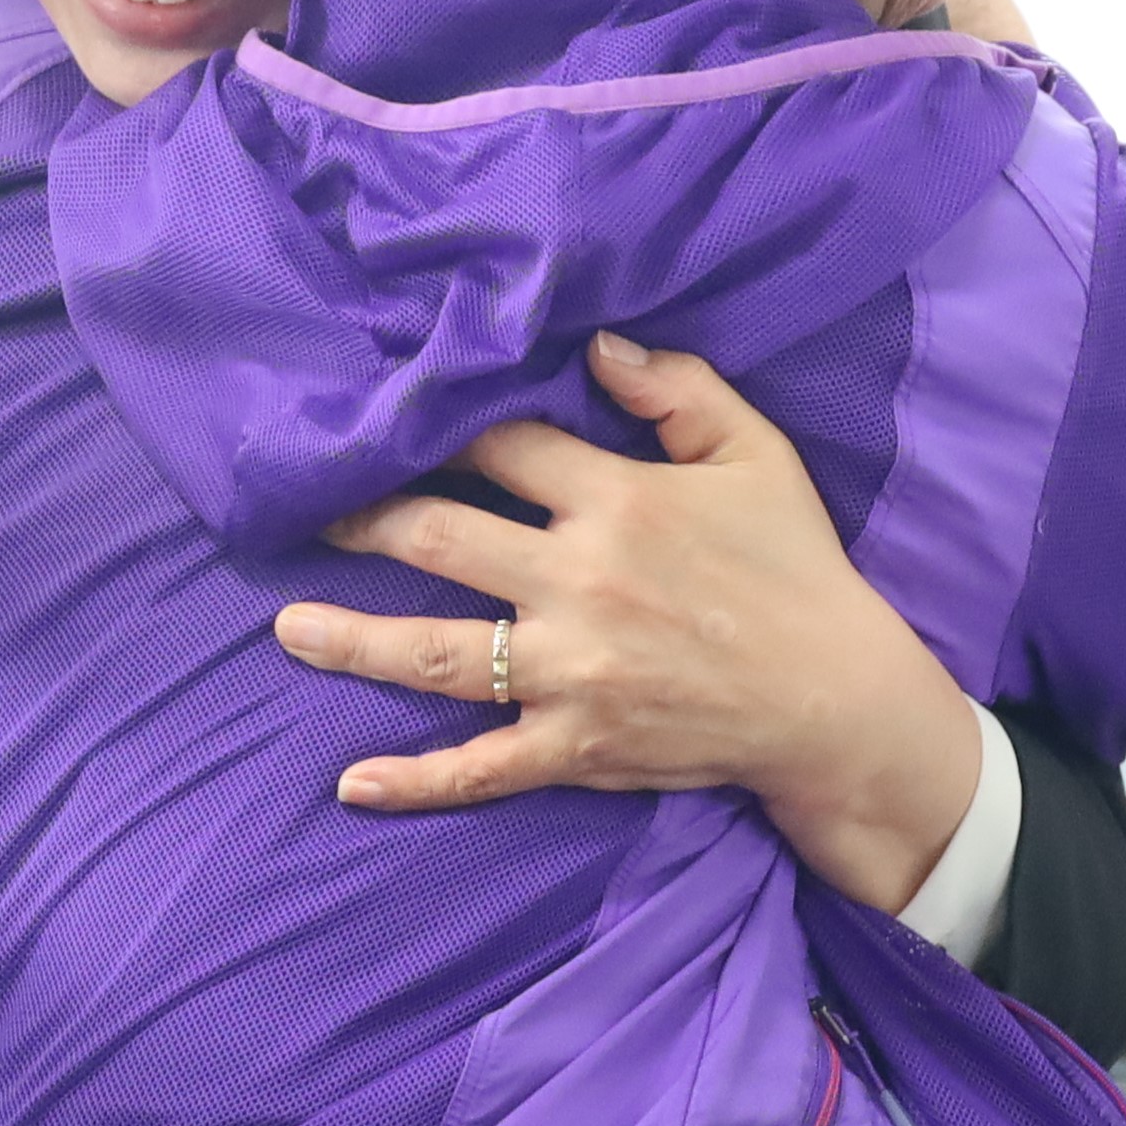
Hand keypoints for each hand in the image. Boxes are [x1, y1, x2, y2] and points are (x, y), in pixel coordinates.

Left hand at [271, 331, 984, 909]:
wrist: (838, 700)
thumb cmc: (797, 569)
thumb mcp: (757, 455)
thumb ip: (680, 389)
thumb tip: (598, 342)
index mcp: (619, 502)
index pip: (501, 446)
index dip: (439, 427)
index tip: (384, 417)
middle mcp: (580, 583)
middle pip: (438, 539)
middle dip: (362, 521)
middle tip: (311, 512)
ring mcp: (571, 672)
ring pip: (434, 653)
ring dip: (351, 640)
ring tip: (287, 629)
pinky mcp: (577, 747)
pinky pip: (481, 767)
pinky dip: (416, 780)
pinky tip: (354, 783)